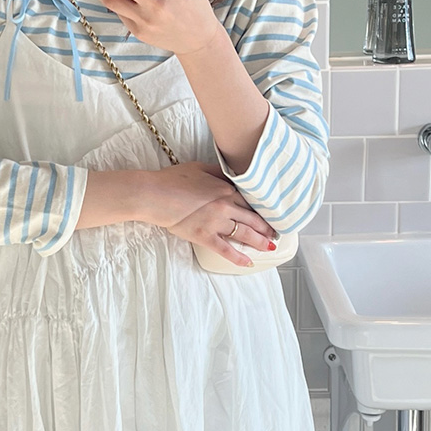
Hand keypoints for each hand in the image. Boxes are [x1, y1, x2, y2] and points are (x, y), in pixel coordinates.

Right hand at [143, 162, 278, 267]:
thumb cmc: (173, 179)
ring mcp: (215, 222)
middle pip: (252, 218)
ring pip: (244, 234)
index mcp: (225, 189)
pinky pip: (225, 249)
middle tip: (276, 233)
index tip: (270, 214)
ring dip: (260, 241)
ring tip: (270, 247)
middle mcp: (225, 206)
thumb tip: (233, 176)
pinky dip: (238, 257)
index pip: (250, 200)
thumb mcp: (200, 168)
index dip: (262, 209)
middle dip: (266, 227)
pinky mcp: (204, 236)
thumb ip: (219, 172)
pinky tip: (248, 262)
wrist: (154, 195)